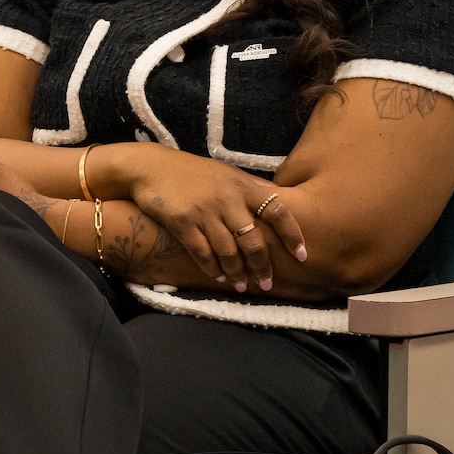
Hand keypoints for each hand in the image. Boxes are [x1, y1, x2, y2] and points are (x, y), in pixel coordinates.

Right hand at [107, 147, 305, 292]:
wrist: (150, 167)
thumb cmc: (191, 172)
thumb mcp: (225, 174)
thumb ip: (248, 191)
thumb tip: (277, 208)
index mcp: (243, 185)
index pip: (278, 210)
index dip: (293, 235)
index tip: (303, 256)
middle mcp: (228, 198)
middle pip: (254, 241)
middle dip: (262, 267)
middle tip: (266, 284)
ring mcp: (205, 211)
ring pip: (229, 251)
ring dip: (237, 273)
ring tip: (241, 285)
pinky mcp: (183, 221)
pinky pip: (202, 252)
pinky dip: (212, 267)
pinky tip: (217, 276)